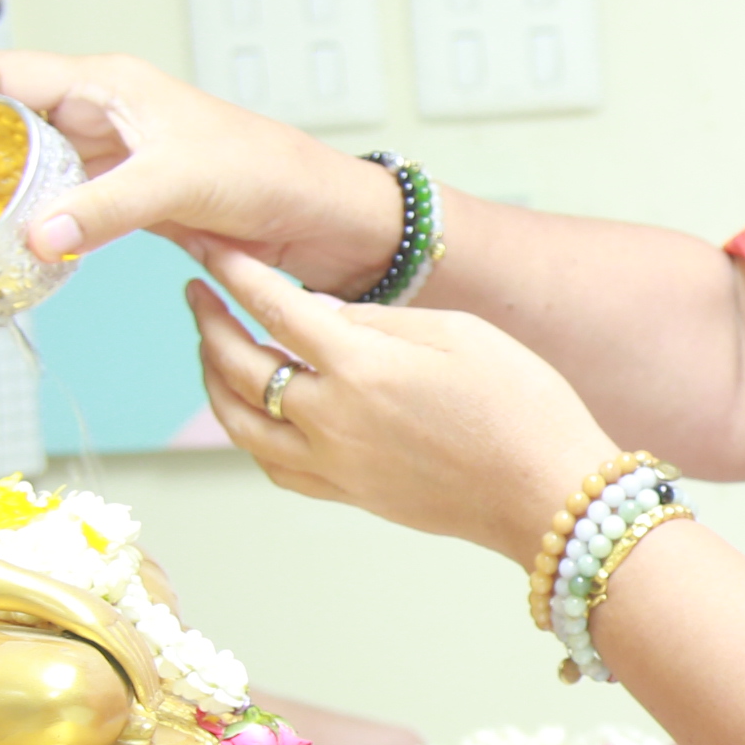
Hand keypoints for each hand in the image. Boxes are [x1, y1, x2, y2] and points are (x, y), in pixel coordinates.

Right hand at [0, 50, 407, 297]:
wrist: (322, 219)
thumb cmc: (267, 175)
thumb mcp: (180, 184)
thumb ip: (105, 210)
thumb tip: (34, 236)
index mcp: (107, 85)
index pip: (4, 73)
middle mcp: (101, 113)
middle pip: (3, 120)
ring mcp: (111, 157)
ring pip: (27, 165)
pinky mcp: (126, 198)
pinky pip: (58, 203)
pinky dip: (26, 221)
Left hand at [185, 245, 614, 558]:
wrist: (547, 494)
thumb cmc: (522, 405)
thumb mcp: (460, 334)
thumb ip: (380, 320)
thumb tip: (317, 314)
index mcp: (361, 367)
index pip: (274, 309)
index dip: (235, 274)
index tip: (210, 249)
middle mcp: (332, 419)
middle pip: (240, 366)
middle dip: (209, 321)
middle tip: (197, 292)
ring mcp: (334, 464)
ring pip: (239, 423)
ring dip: (212, 381)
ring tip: (210, 350)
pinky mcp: (348, 494)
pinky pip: (271, 463)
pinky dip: (246, 432)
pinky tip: (249, 412)